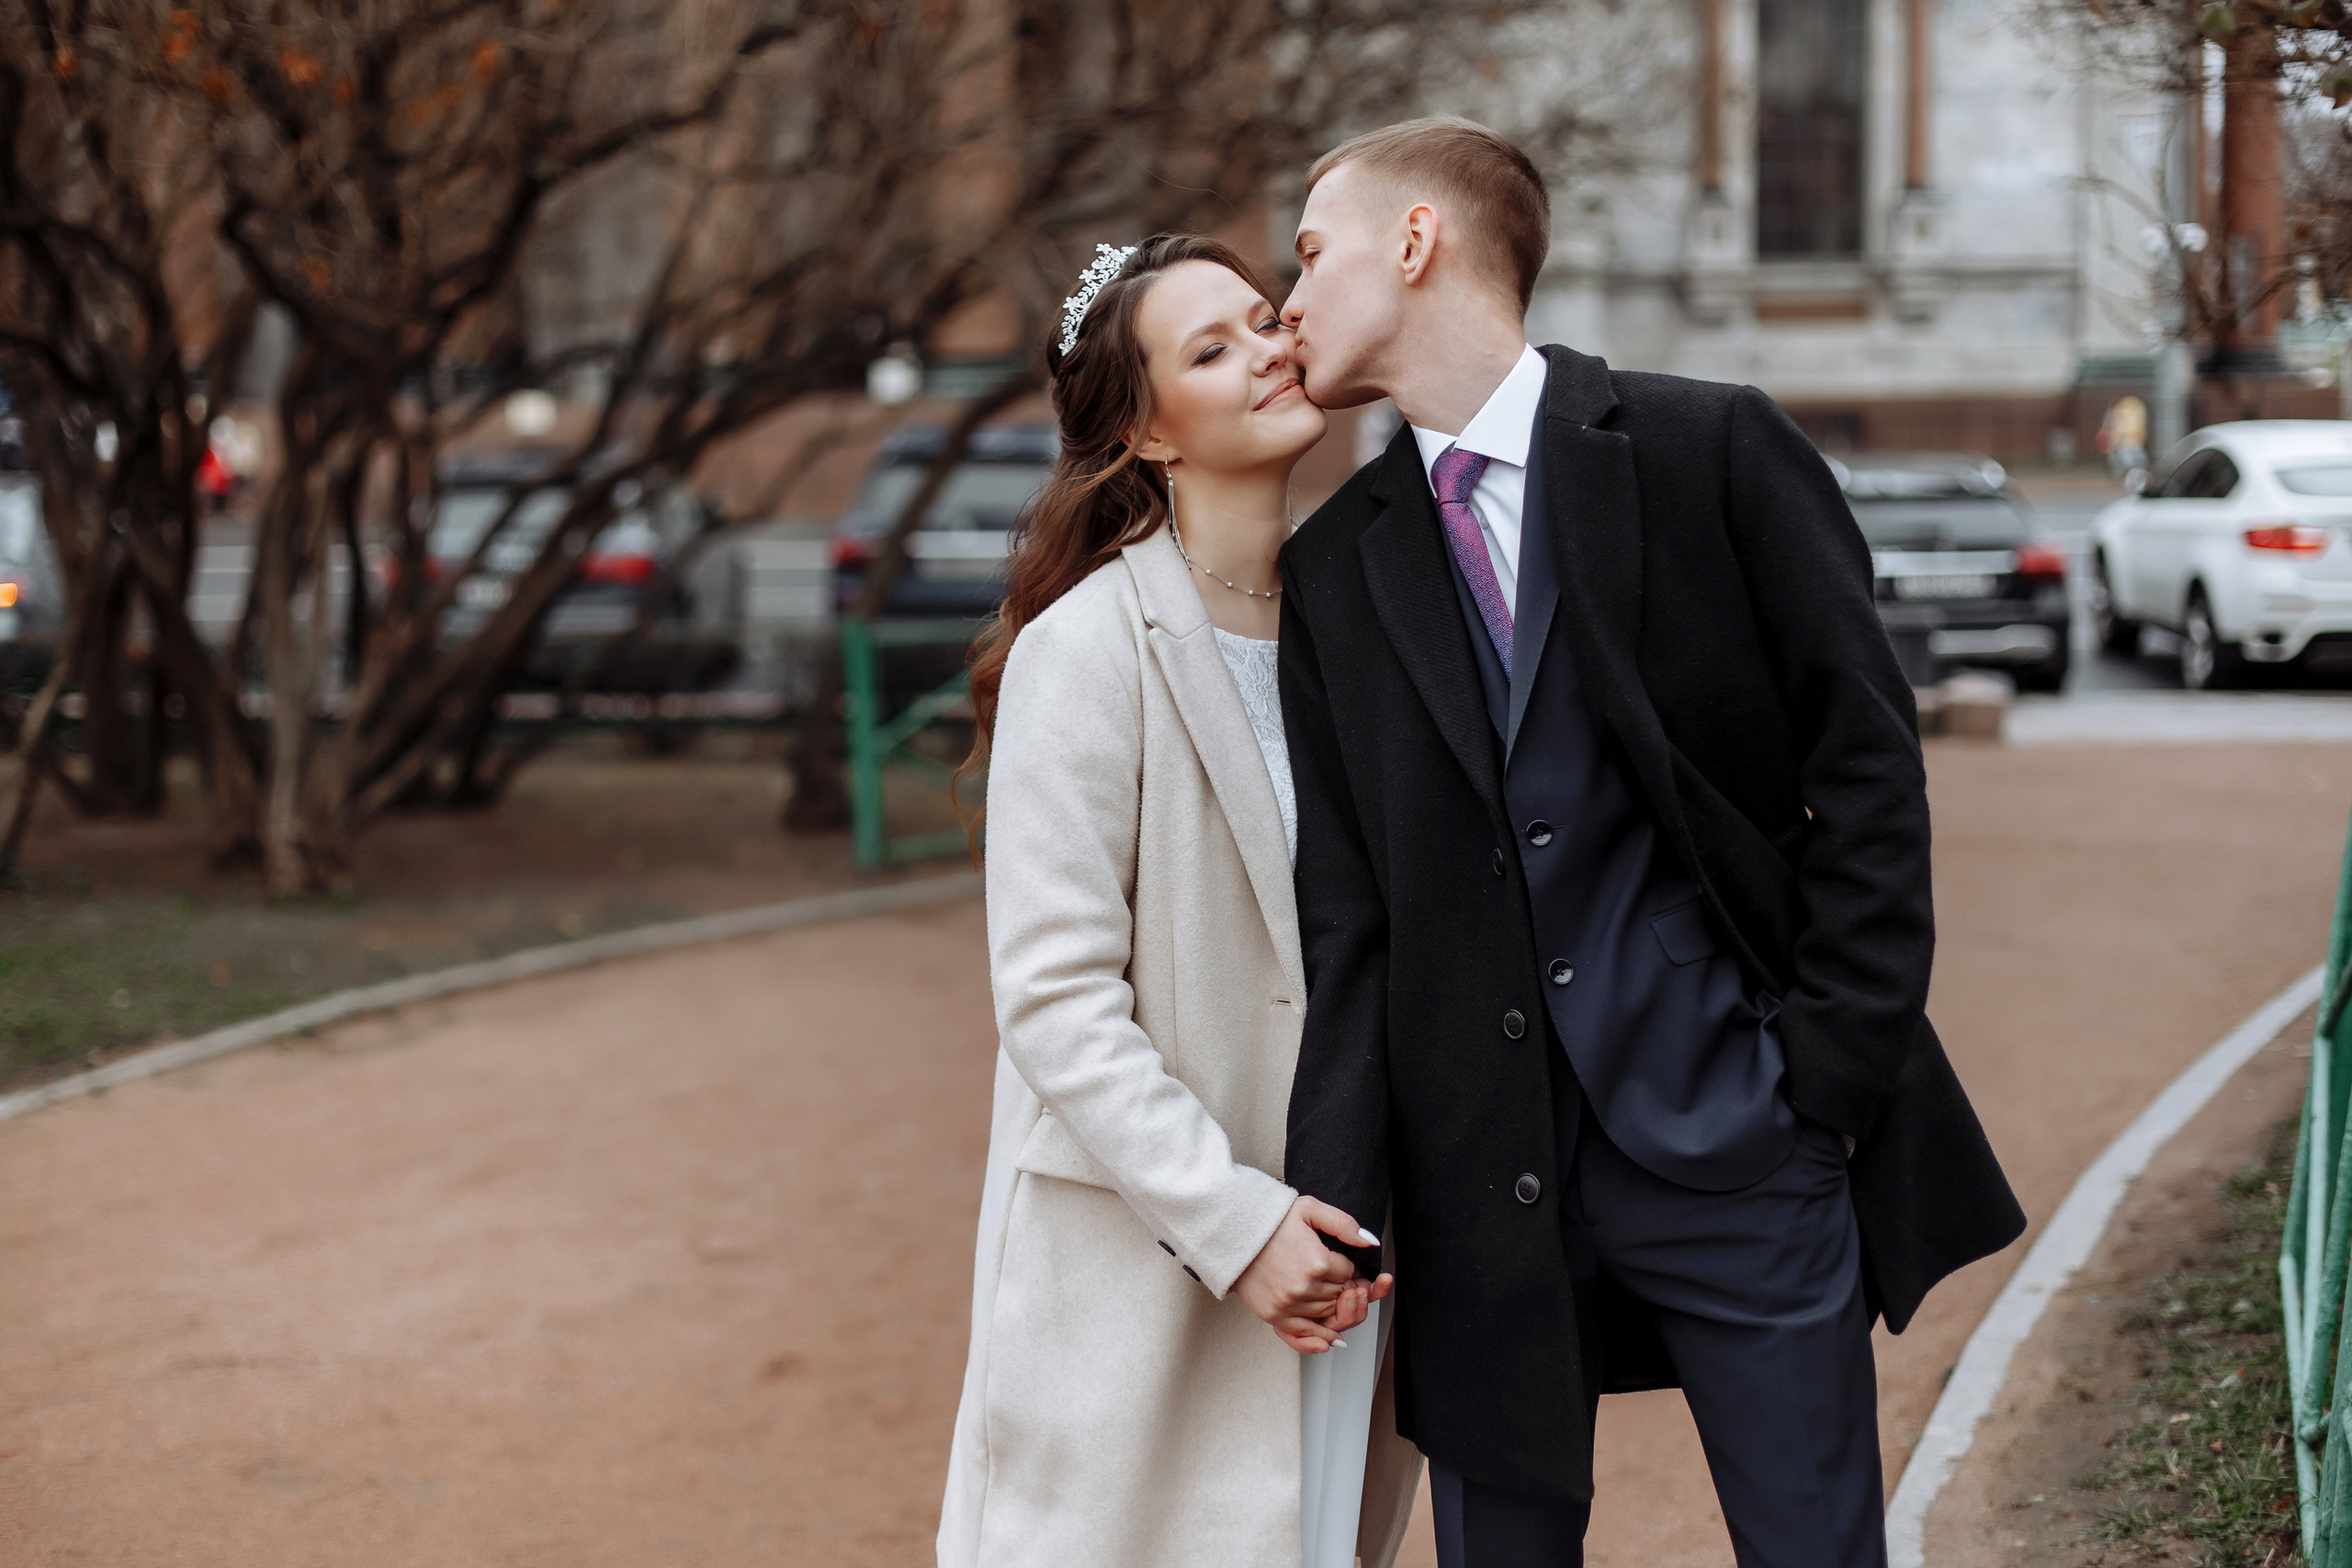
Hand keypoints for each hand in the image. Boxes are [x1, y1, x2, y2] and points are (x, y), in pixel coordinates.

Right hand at [1233, 1196, 1390, 1353]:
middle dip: (1340, 1286)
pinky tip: (1329, 1337)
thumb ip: (1343, 1224)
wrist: (1232, 1233)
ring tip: (1323, 1291)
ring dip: (1330, 1305)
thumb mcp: (1309, 1209)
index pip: (1348, 1273)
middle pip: (1340, 1296)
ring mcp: (1289, 1304)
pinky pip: (1305, 1334)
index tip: (1334, 1259)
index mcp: (1317, 1262)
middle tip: (1331, 1275)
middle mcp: (1305, 1287)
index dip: (1344, 1266)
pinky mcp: (1274, 1315)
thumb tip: (1370, 1242)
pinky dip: (1319, 1336)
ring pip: (1327, 1314)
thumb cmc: (1269, 1220)